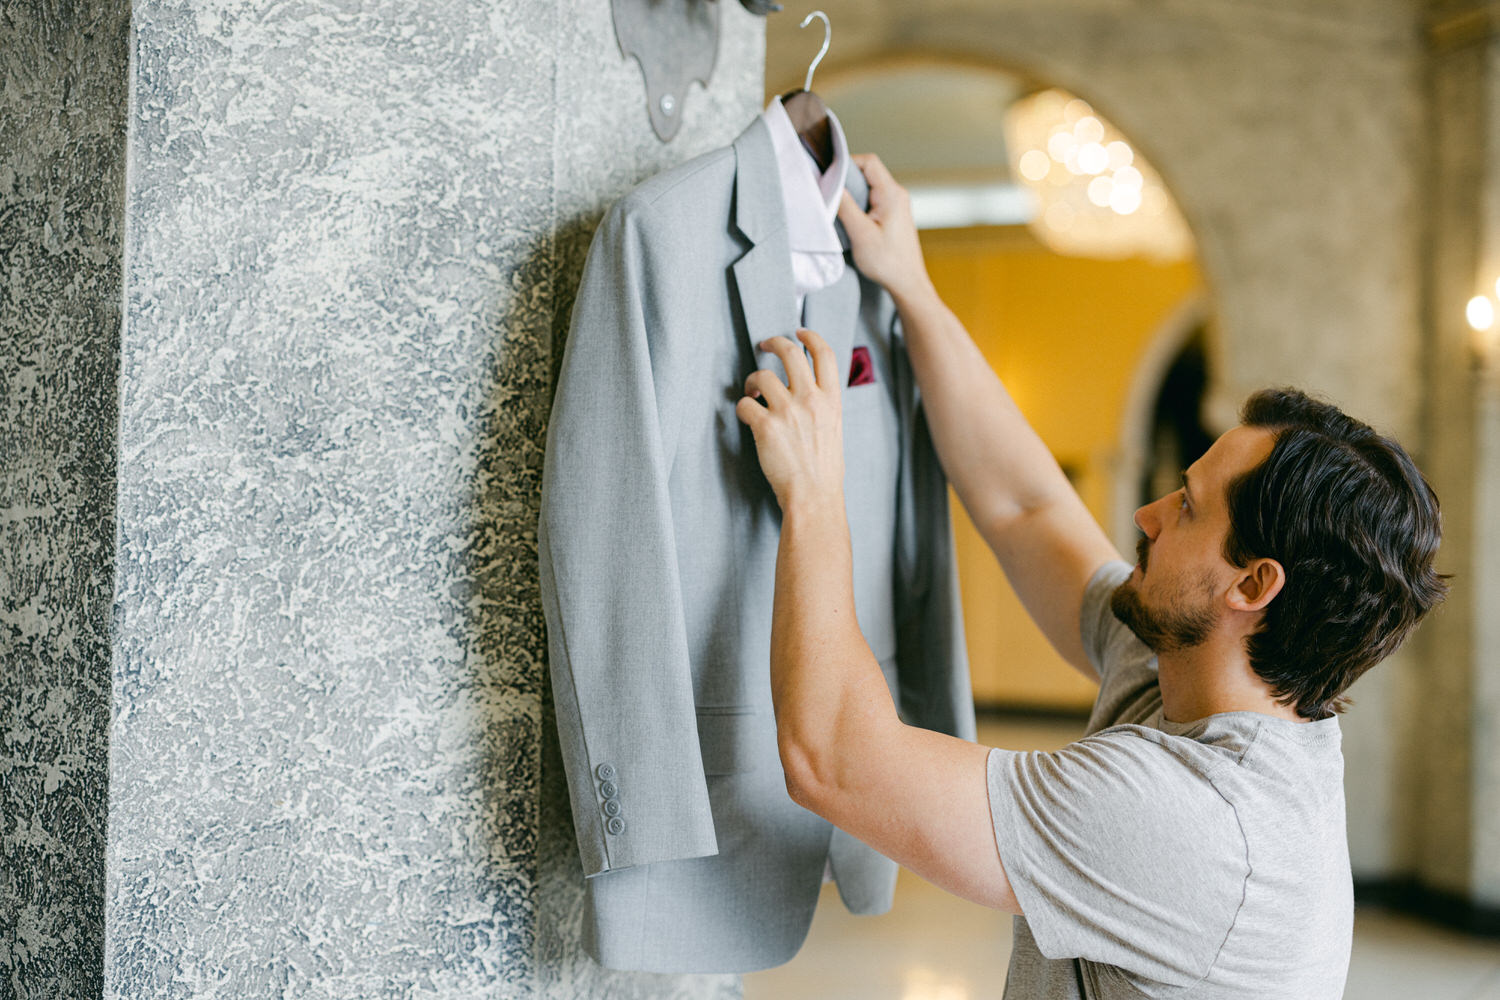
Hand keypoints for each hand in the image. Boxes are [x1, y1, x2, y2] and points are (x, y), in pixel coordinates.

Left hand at [734, 329, 844, 511]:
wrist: (814, 496)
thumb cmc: (824, 471)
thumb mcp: (834, 430)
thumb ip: (823, 407)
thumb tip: (809, 394)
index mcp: (831, 400)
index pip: (824, 354)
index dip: (809, 337)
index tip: (798, 332)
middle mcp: (810, 399)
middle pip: (790, 352)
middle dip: (773, 342)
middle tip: (764, 345)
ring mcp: (787, 411)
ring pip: (761, 375)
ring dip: (751, 381)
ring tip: (752, 394)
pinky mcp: (765, 426)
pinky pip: (744, 404)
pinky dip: (742, 408)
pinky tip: (748, 418)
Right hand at [837, 153, 934, 305]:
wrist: (907, 283)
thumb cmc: (887, 262)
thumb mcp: (861, 234)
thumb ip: (846, 206)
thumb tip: (831, 185)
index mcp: (892, 194)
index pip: (869, 162)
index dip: (848, 163)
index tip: (830, 175)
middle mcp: (897, 195)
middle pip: (868, 172)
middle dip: (847, 179)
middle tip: (830, 192)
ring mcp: (897, 205)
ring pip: (870, 186)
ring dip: (853, 193)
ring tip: (838, 206)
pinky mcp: (893, 216)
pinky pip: (873, 199)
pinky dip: (860, 203)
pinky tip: (850, 218)